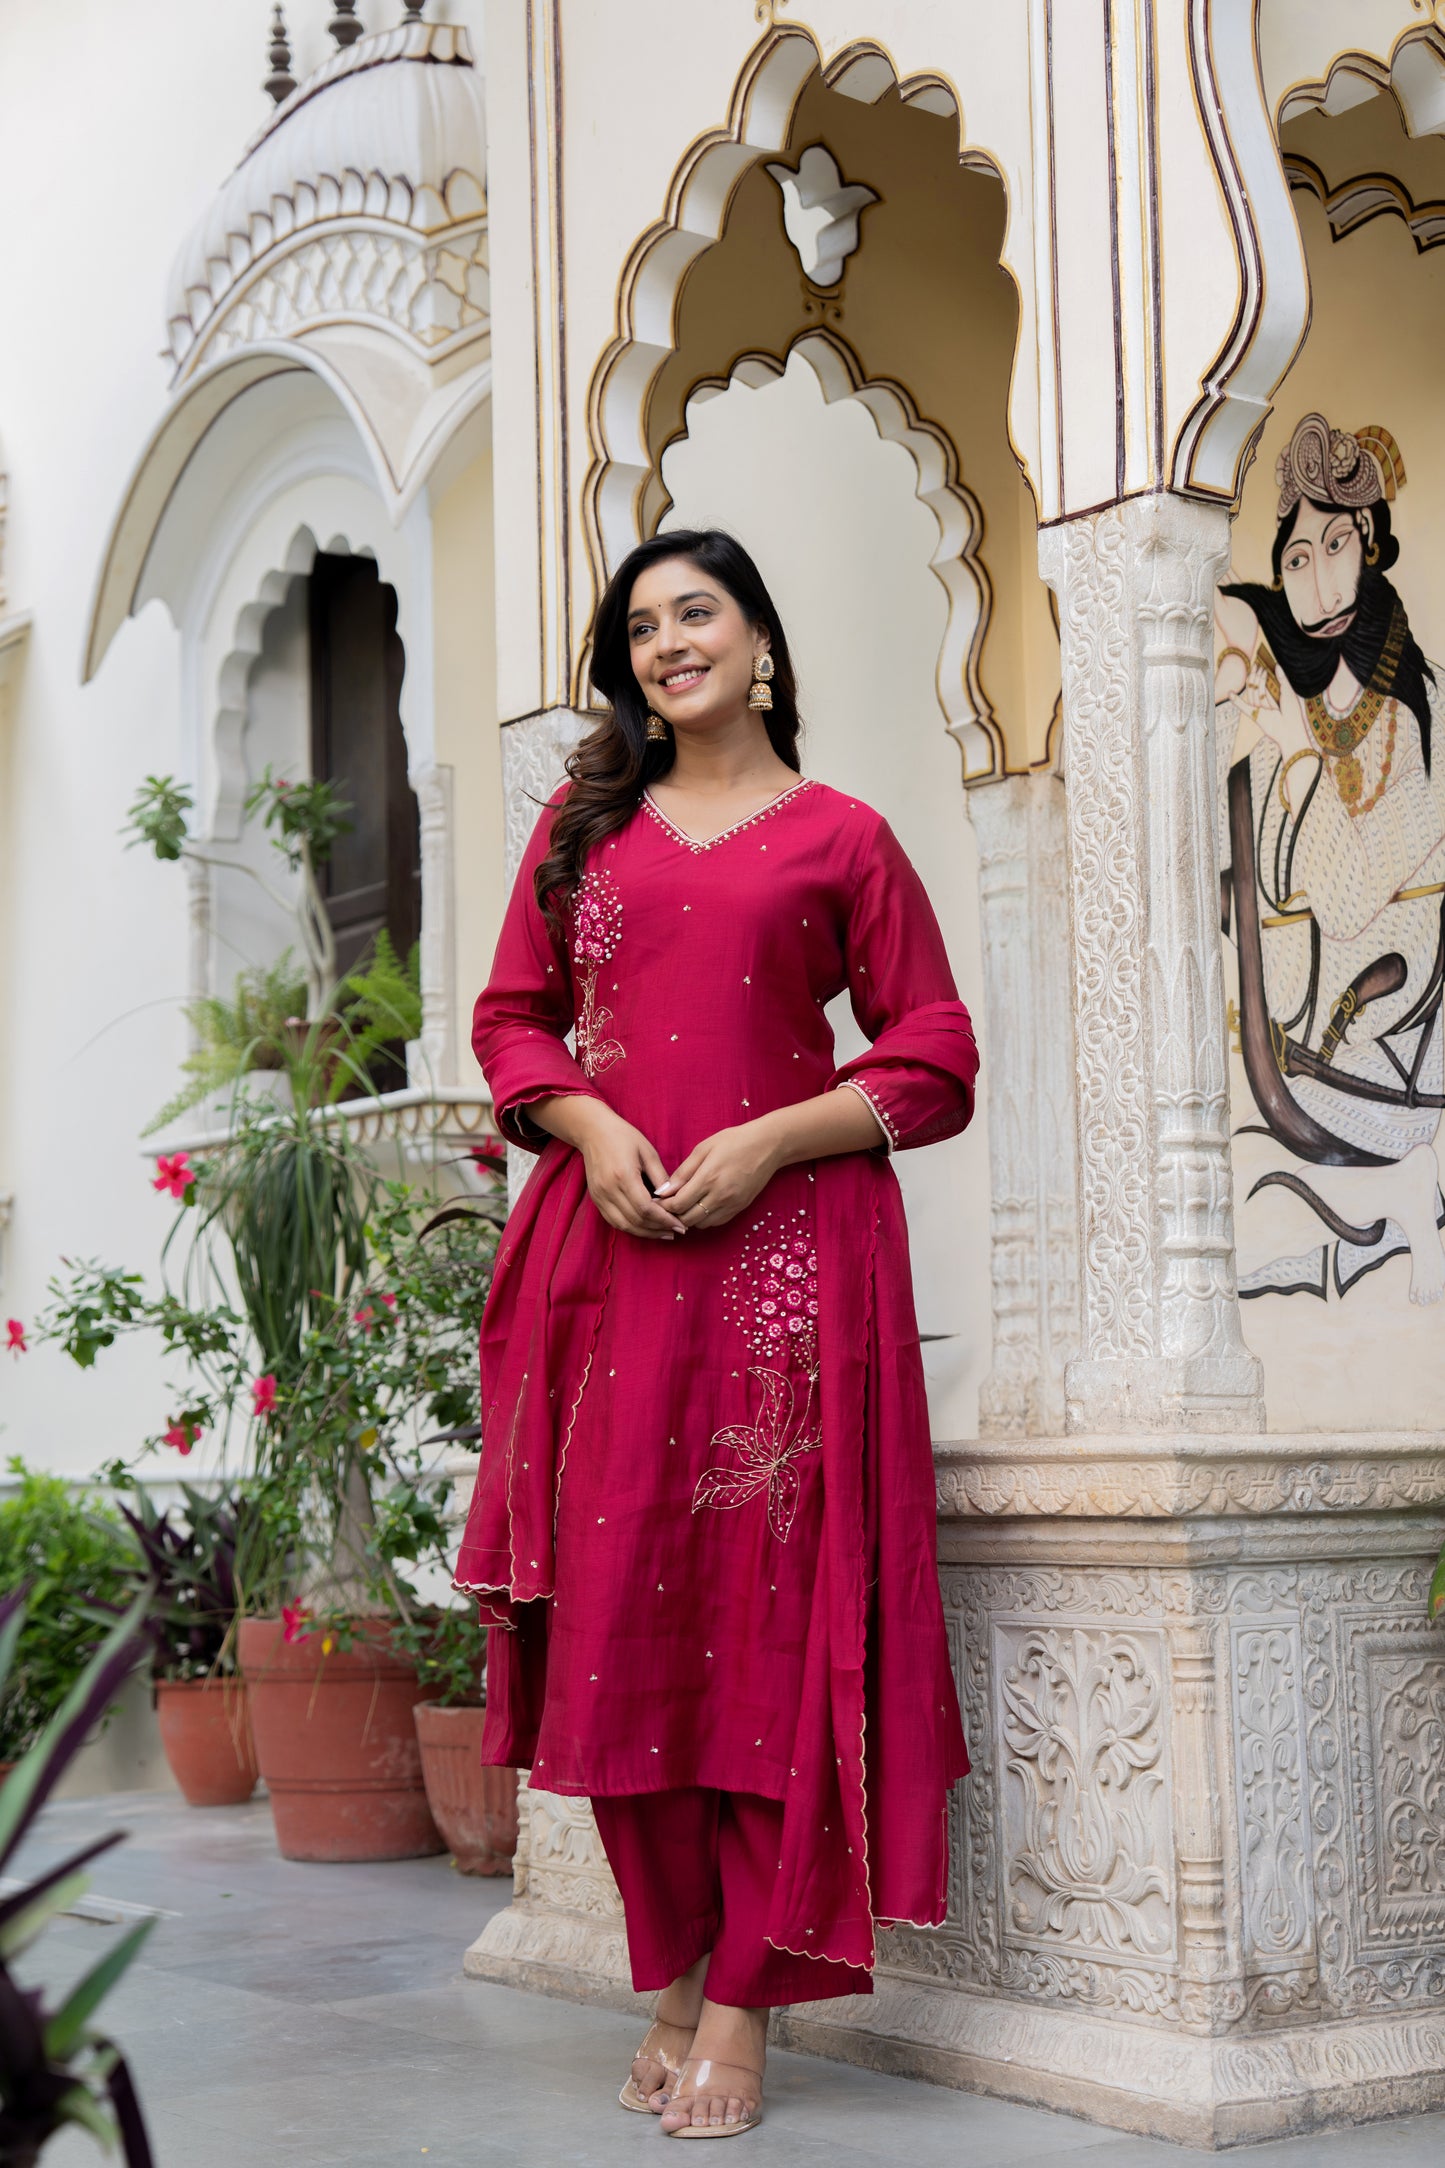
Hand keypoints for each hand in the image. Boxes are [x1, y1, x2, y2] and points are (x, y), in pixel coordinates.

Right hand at [537, 1100, 684, 1238]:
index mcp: (623, 1176)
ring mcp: (599, 1196)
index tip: (680, 1225)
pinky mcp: (596, 1199)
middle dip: (658, 1229)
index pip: (646, 1208)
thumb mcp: (648, 1151)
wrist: (593, 1131)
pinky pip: (614, 1221)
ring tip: (664, 1233)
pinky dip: (631, 1227)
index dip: (664, 1220)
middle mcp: (609, 1189)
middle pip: (636, 1220)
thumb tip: (671, 1198)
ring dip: (645, 1233)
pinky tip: (646, 1227)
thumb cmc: (623, 1137)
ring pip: (624, 1225)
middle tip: (677, 1231)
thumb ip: (660, 1176)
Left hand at [656, 1121, 782, 1231]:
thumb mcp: (704, 1148)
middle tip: (666, 1205)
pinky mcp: (740, 1208)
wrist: (768, 1145)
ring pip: (701, 1224)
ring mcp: (731, 1204)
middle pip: (687, 1218)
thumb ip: (683, 1172)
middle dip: (673, 1214)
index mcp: (708, 1178)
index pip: (678, 1204)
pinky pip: (716, 1222)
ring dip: (688, 1218)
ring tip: (683, 1205)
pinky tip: (700, 1206)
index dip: (664, 1205)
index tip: (657, 1200)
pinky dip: (704, 1219)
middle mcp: (720, 1195)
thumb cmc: (734, 1141)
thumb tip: (665, 1191)